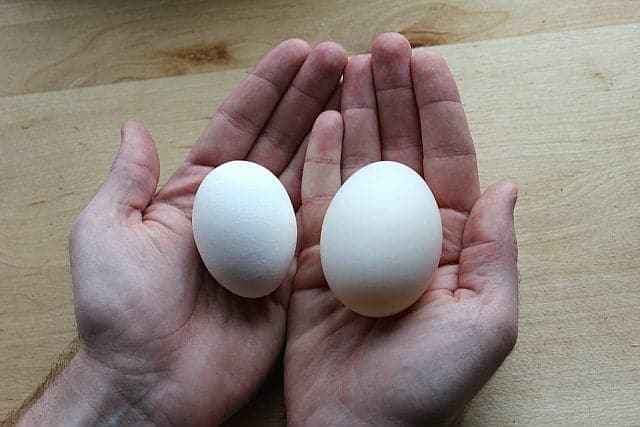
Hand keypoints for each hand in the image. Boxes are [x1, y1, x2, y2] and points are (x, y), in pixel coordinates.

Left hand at [64, 40, 345, 424]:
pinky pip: (319, 228)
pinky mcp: (292, 276)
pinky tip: (362, 156)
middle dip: (310, 97)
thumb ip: (127, 179)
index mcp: (195, 195)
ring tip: (360, 89)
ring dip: (332, 131)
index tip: (297, 51)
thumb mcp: (107, 232)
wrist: (152, 382)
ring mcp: (268, 242)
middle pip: (280, 142)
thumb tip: (134, 126)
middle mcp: (237, 212)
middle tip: (342, 58)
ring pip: (306, 175)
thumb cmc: (121, 310)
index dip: (267, 88)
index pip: (237, 127)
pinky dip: (339, 191)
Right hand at [285, 33, 517, 425]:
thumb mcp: (485, 323)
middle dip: (394, 96)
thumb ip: (497, 252)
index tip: (427, 62)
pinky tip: (322, 121)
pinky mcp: (316, 256)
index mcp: (451, 244)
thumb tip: (506, 185)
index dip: (439, 109)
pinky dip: (318, 157)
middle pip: (400, 150)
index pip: (447, 161)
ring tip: (350, 67)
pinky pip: (316, 196)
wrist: (355, 426)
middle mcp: (404, 235)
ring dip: (355, 114)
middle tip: (384, 47)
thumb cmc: (425, 384)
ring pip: (357, 163)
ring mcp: (357, 241)